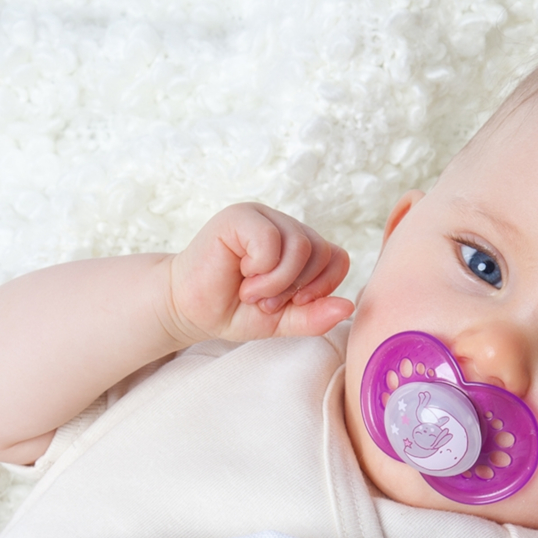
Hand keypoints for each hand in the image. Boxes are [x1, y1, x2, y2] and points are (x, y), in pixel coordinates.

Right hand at [163, 203, 352, 346]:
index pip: (337, 258)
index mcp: (299, 246)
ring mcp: (264, 217)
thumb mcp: (282, 321)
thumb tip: (348, 307)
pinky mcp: (242, 216)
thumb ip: (314, 316)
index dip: (322, 287)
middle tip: (266, 302)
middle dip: (296, 289)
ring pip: (301, 246)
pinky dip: (262, 270)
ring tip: (252, 293)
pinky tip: (243, 277)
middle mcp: (285, 226)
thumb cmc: (233, 310)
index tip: (293, 304)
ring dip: (278, 283)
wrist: (189, 309)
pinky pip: (272, 240)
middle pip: (322, 252)